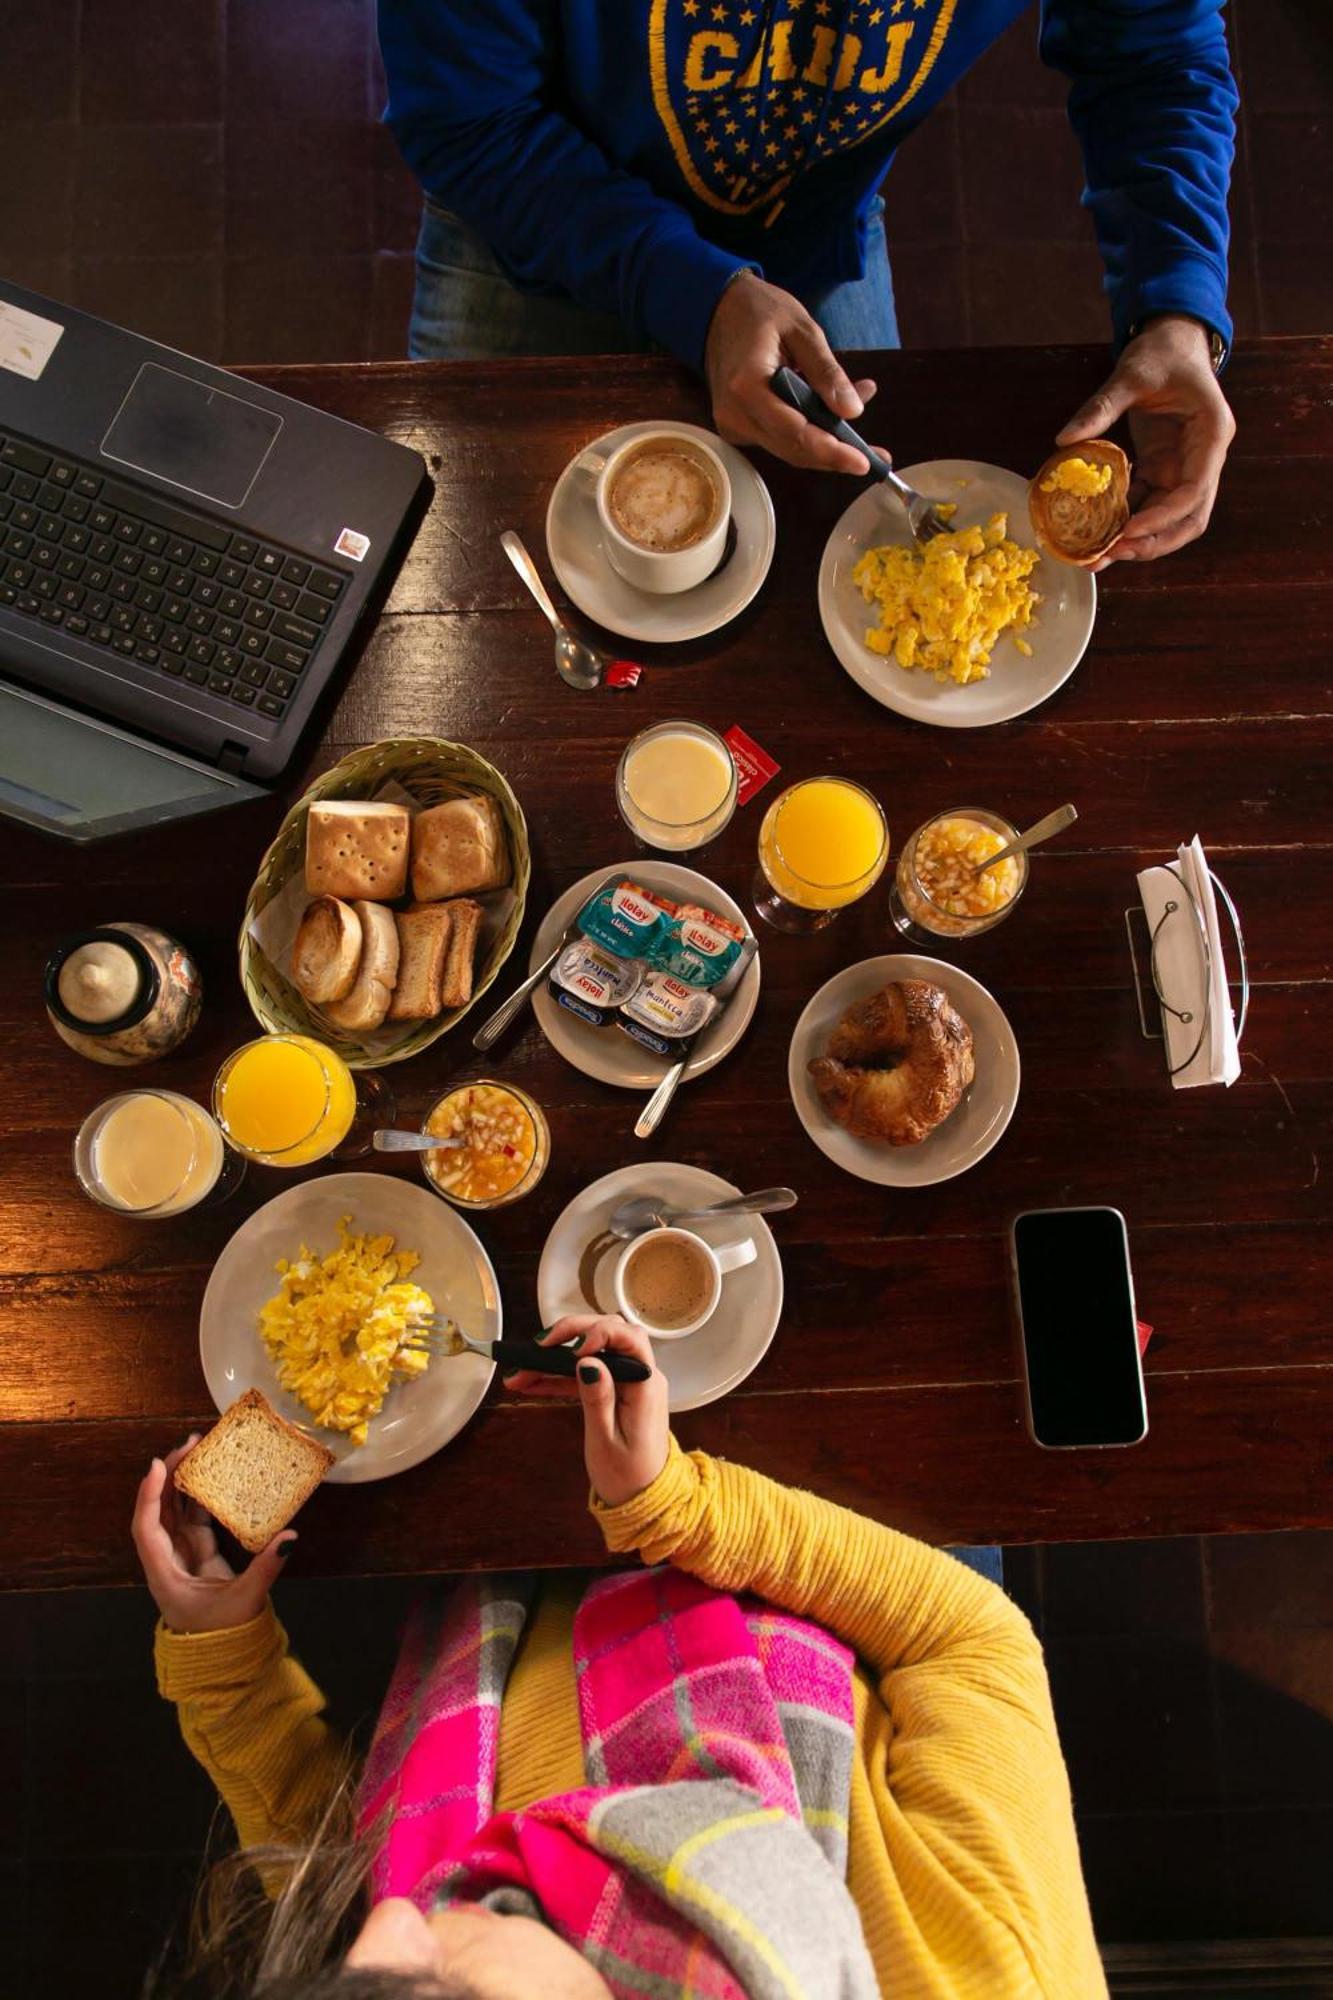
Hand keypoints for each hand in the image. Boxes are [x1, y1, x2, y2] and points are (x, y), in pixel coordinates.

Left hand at [131, 1439, 294, 1633]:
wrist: (218, 1654)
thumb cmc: (221, 1633)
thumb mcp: (243, 1601)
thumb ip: (265, 1568)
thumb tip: (288, 1536)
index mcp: (164, 1573)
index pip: (147, 1528)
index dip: (149, 1496)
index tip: (156, 1466)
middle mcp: (165, 1557)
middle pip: (158, 1509)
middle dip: (168, 1474)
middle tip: (190, 1443)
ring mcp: (180, 1552)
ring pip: (174, 1508)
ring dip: (182, 1479)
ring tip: (199, 1448)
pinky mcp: (196, 1550)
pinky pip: (193, 1515)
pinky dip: (199, 1494)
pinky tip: (213, 1475)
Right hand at [504, 1314, 669, 1507]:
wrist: (643, 1500)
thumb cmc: (627, 1476)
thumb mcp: (607, 1441)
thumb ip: (598, 1399)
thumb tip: (588, 1361)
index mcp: (646, 1386)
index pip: (630, 1339)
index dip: (600, 1333)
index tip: (572, 1350)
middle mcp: (641, 1376)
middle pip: (608, 1336)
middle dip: (569, 1336)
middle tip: (536, 1348)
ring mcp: (628, 1382)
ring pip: (591, 1355)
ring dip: (555, 1359)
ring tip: (519, 1372)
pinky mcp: (615, 1391)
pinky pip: (586, 1375)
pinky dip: (559, 1378)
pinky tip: (530, 1383)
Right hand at [705, 271, 878, 475]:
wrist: (716, 310)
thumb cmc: (759, 312)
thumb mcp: (802, 330)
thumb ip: (827, 371)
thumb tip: (852, 411)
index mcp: (747, 387)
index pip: (795, 432)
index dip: (831, 451)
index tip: (863, 462)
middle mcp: (736, 415)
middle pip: (793, 450)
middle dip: (835, 456)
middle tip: (875, 458)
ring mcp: (733, 425)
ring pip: (787, 450)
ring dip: (825, 446)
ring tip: (860, 434)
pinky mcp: (737, 428)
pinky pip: (778, 440)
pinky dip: (808, 435)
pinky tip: (830, 420)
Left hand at [1057, 314, 1234, 566]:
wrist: (1171, 340)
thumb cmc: (1160, 351)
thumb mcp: (1132, 373)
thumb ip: (1102, 406)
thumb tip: (1064, 440)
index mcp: (1211, 435)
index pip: (1193, 491)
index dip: (1161, 518)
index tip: (1126, 531)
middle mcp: (1204, 458)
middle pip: (1189, 518)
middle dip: (1153, 542)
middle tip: (1112, 554)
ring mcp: (1186, 466)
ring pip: (1171, 519)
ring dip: (1139, 540)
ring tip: (1099, 555)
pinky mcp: (1164, 468)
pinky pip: (1149, 505)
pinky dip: (1126, 521)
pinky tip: (1097, 533)